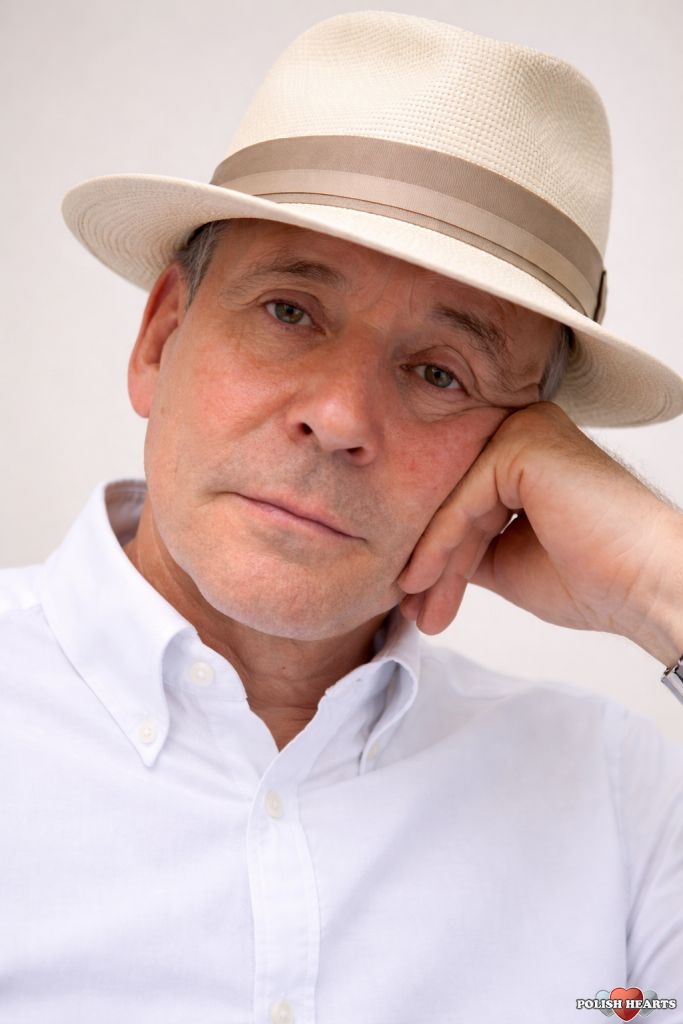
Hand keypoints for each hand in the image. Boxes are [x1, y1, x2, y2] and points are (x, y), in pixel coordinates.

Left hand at [398, 402, 682, 665]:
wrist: (646, 586)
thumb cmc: (596, 578)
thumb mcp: (508, 561)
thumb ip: (466, 547)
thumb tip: (417, 559)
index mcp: (529, 452)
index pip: (468, 504)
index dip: (440, 558)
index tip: (415, 602)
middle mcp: (525, 430)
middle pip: (459, 504)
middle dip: (434, 564)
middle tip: (409, 610)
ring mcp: (524, 430)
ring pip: (456, 504)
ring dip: (433, 562)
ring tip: (414, 607)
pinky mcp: (520, 444)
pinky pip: (464, 501)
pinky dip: (440, 544)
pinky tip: (420, 581)